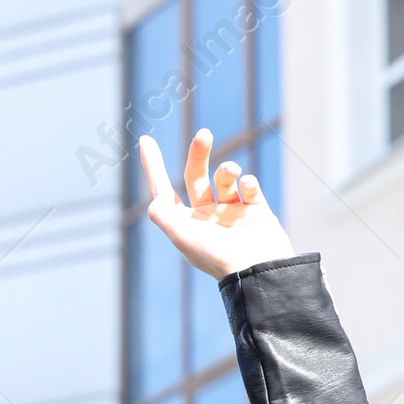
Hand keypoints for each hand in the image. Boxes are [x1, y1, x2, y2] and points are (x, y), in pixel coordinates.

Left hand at [140, 129, 293, 280]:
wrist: (258, 270)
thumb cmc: (215, 256)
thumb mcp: (181, 236)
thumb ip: (162, 213)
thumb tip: (156, 195)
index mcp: (185, 222)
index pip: (164, 190)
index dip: (153, 166)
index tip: (145, 140)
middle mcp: (207, 215)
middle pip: (196, 175)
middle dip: (198, 154)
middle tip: (204, 134)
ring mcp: (232, 212)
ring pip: (225, 177)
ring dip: (228, 170)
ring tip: (232, 172)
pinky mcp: (256, 210)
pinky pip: (250, 185)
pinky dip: (248, 181)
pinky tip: (247, 188)